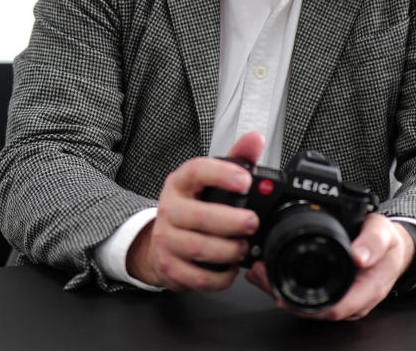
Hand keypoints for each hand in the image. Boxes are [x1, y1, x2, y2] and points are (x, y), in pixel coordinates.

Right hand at [127, 132, 265, 291]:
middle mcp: (169, 210)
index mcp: (180, 184)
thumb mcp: (208, 181)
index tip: (246, 180)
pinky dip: (219, 276)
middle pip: (199, 216)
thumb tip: (256, 139)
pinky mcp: (170, 267)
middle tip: (252, 222)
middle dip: (231, 221)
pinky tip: (231, 268)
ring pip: (199, 248)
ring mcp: (166, 240)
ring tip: (244, 247)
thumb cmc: (191, 208)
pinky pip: (197, 276)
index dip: (221, 174)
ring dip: (228, 250)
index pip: (196, 171)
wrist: (160, 242)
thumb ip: (235, 159)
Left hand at [246, 213, 414, 320]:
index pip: (334, 309)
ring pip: (310, 305)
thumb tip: (360, 256)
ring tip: (260, 273)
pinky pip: (311, 295)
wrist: (396, 248)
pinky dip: (290, 285)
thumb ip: (373, 243)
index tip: (280, 296)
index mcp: (366, 290)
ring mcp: (343, 300)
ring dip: (282, 291)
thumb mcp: (384, 233)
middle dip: (284, 296)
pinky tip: (274, 273)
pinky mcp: (335, 293)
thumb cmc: (389, 243)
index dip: (305, 306)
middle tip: (260, 276)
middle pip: (314, 310)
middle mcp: (353, 301)